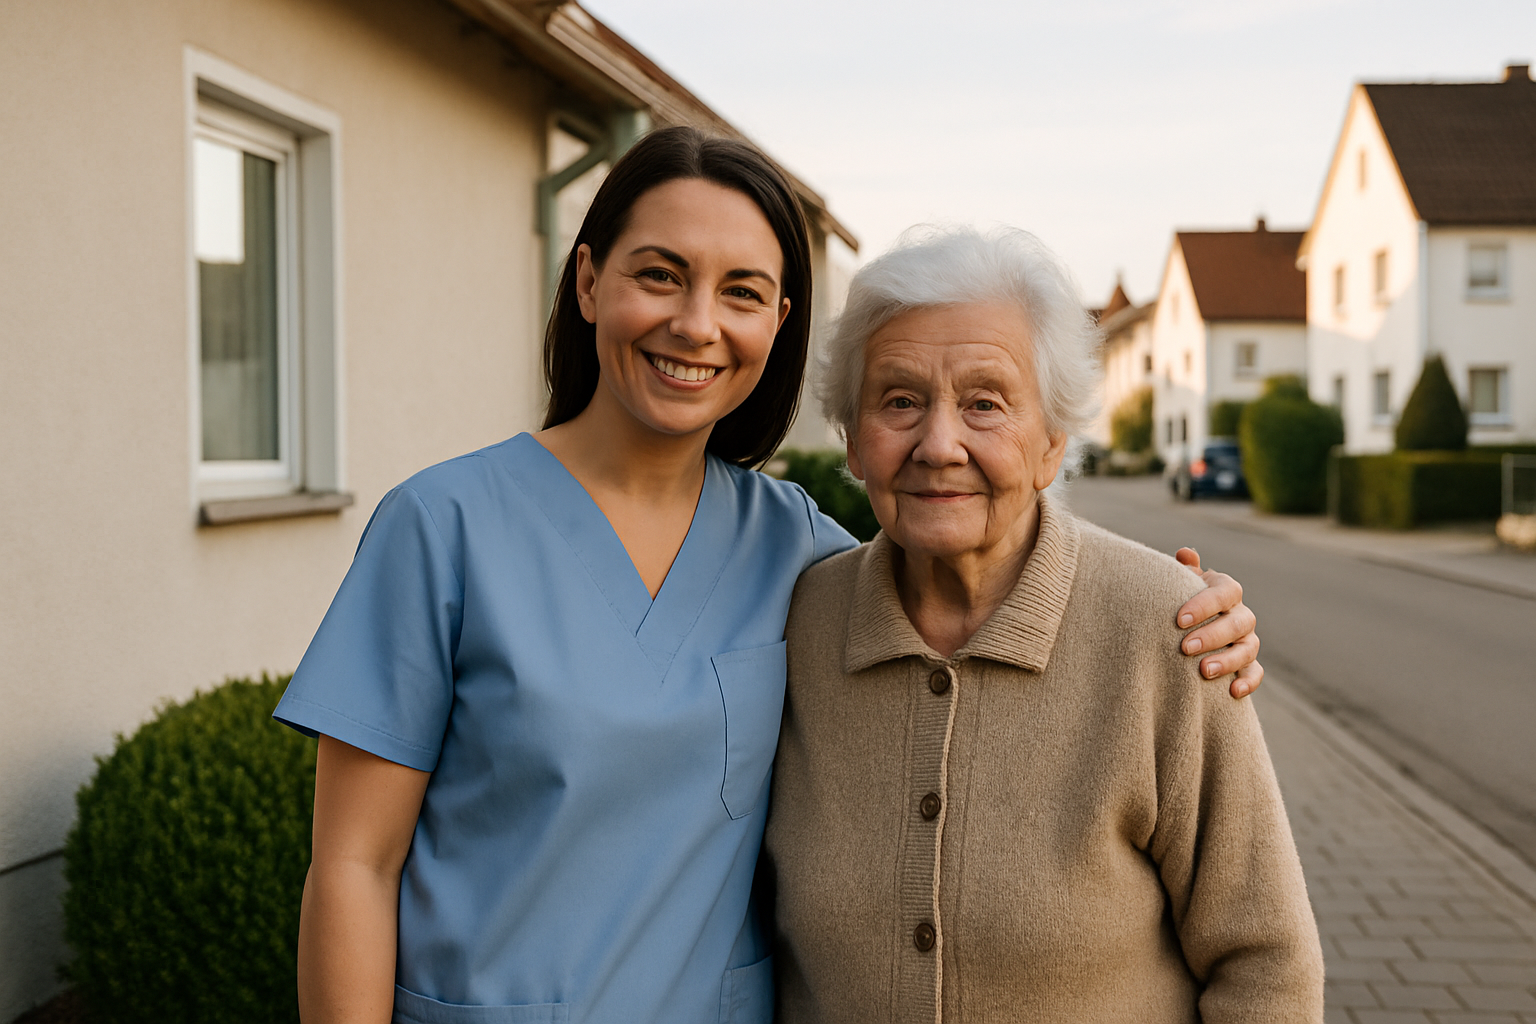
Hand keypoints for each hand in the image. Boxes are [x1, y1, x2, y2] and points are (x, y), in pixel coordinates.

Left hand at [1174, 547, 1262, 699]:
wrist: (1186, 625)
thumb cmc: (1181, 600)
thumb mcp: (1181, 583)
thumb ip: (1184, 570)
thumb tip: (1185, 553)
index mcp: (1226, 591)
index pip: (1223, 593)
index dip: (1204, 605)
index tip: (1179, 620)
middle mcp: (1241, 614)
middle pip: (1236, 623)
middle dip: (1212, 636)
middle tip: (1185, 647)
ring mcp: (1247, 639)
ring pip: (1248, 648)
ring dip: (1228, 660)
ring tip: (1204, 671)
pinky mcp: (1248, 663)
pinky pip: (1256, 672)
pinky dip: (1248, 682)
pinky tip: (1232, 692)